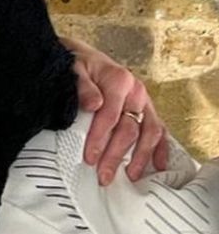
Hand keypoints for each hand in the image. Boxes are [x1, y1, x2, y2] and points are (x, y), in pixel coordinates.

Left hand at [60, 36, 167, 185]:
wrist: (83, 56)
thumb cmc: (77, 64)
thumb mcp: (73, 70)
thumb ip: (82, 86)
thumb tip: (93, 104)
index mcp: (119, 80)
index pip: (110, 115)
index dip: (100, 138)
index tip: (90, 158)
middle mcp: (136, 91)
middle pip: (130, 128)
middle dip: (116, 155)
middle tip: (105, 175)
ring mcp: (144, 101)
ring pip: (150, 132)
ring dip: (140, 157)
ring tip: (130, 176)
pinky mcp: (146, 109)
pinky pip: (158, 130)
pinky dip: (160, 149)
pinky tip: (157, 165)